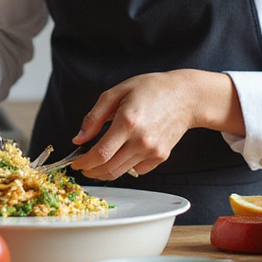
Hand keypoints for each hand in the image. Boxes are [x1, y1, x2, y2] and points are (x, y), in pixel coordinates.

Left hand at [69, 70, 244, 179]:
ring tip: (97, 162)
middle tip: (83, 166)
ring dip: (104, 172)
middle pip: (108, 168)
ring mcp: (152, 151)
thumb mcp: (116, 93)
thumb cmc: (151, 89)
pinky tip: (122, 154)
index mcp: (127, 122)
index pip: (100, 154)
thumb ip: (94, 117)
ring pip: (121, 172)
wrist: (185, 96)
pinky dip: (125, 166)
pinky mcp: (161, 157)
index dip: (84, 163)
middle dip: (91, 171)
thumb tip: (79, 140)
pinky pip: (136, 170)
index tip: (75, 163)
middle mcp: (141, 140)